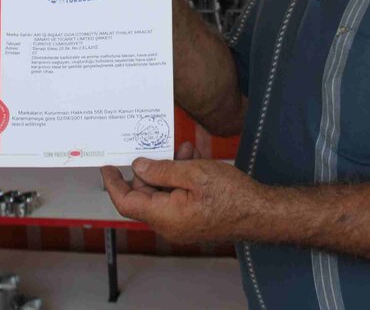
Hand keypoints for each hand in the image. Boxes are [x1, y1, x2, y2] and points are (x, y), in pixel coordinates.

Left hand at [100, 157, 265, 243]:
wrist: (262, 212)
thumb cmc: (233, 195)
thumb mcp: (195, 173)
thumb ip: (162, 170)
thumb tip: (138, 167)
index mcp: (165, 216)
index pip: (126, 202)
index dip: (114, 183)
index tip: (107, 167)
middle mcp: (169, 225)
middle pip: (144, 195)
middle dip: (149, 169)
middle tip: (155, 146)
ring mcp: (181, 224)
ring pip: (163, 193)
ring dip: (168, 170)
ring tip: (183, 148)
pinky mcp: (193, 219)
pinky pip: (177, 197)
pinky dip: (180, 178)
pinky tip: (192, 157)